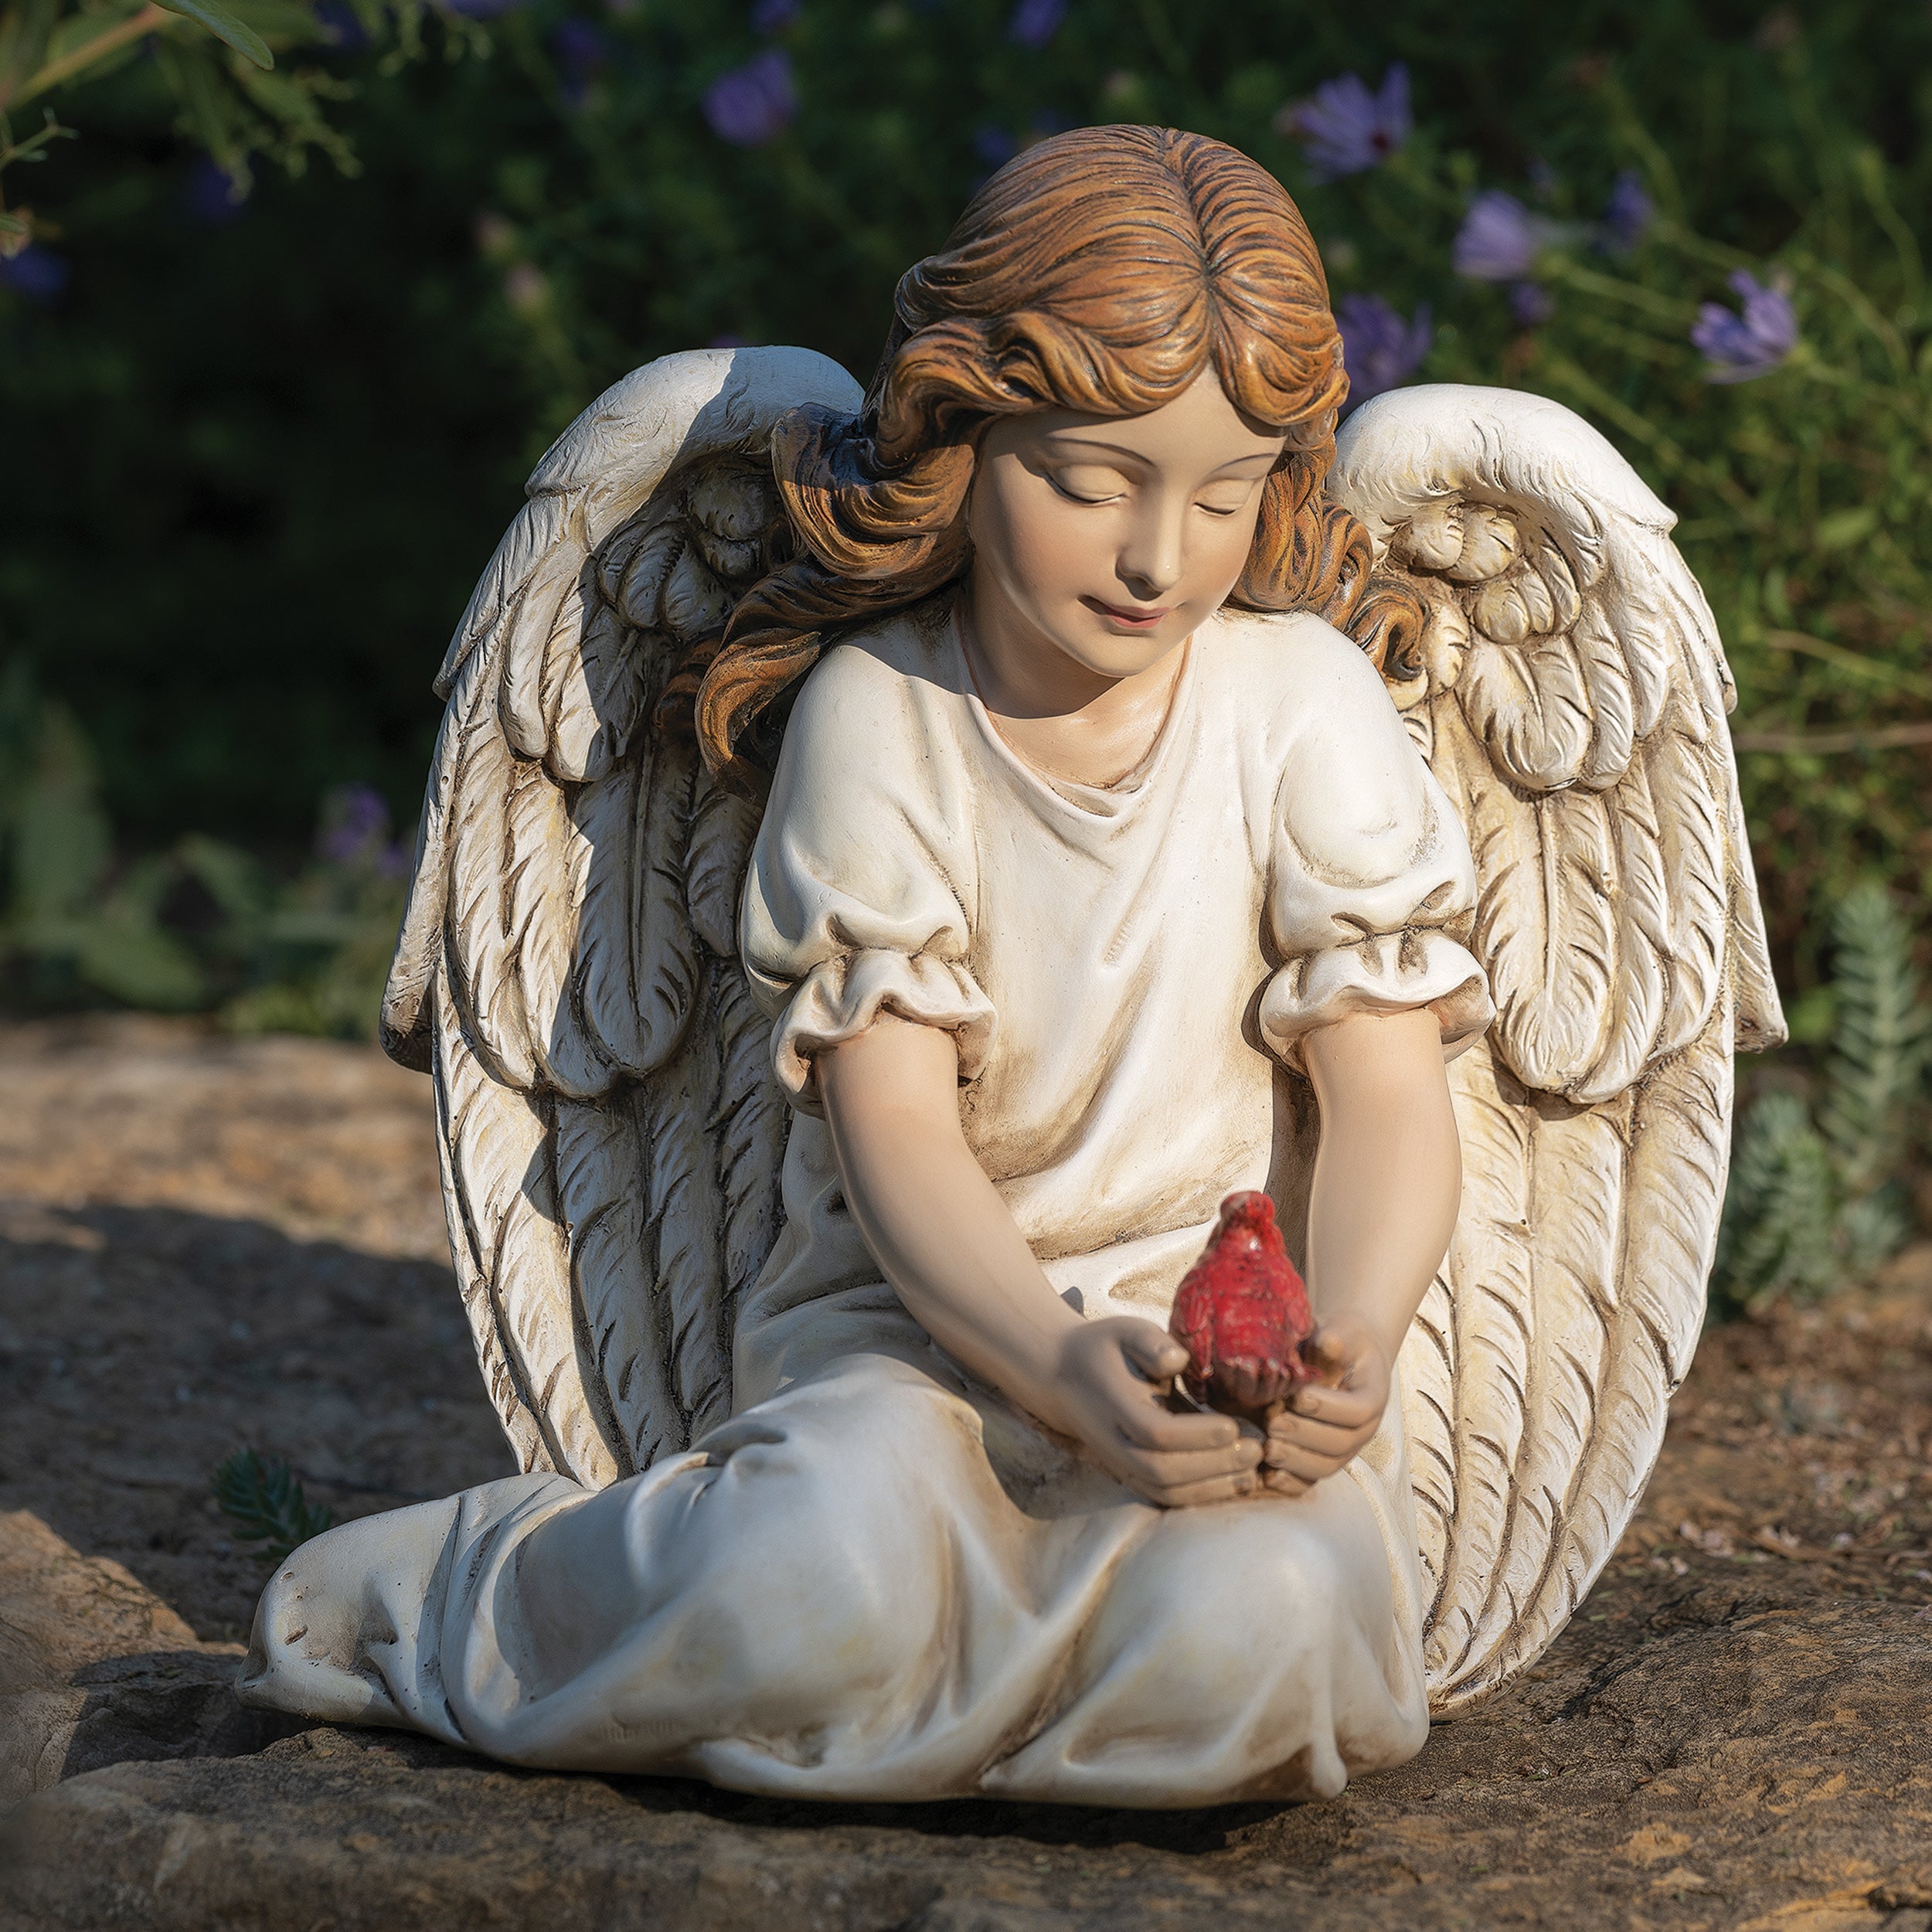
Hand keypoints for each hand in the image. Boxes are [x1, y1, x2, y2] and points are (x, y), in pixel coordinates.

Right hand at [1045, 1317, 1262, 1508]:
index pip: (1155, 1433)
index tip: (1234, 1425)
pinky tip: (1233, 1481)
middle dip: (1214, 1465)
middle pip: (1163, 1470)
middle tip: (1257, 1450)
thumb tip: (1179, 1360)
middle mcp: (1113, 1443)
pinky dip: (1201, 1496)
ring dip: (1212, 1487)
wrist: (1063, 1377)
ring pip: (1165, 1491)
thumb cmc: (1103, 1349)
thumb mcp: (1124, 1330)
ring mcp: (1119, 1464)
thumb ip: (1150, 1342)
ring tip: (1253, 1470)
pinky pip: (1165, 1497)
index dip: (1197, 1435)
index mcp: (1113, 1405)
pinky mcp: (1130, 1475)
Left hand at [1261, 1314, 1389, 1497]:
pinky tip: (1266, 1476)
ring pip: (1326, 1466)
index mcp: (1373, 1396)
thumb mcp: (1339, 1332)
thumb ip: (1332, 1340)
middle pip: (1341, 1444)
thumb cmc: (1338, 1341)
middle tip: (1273, 1423)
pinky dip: (1290, 1482)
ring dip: (1295, 1461)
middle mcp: (1364, 1429)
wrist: (1344, 1356)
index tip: (1297, 1396)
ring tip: (1267, 1447)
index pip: (1358, 1411)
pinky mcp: (1324, 1459)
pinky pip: (1311, 1481)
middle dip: (1305, 1435)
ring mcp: (1346, 1449)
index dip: (1328, 1407)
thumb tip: (1328, 1342)